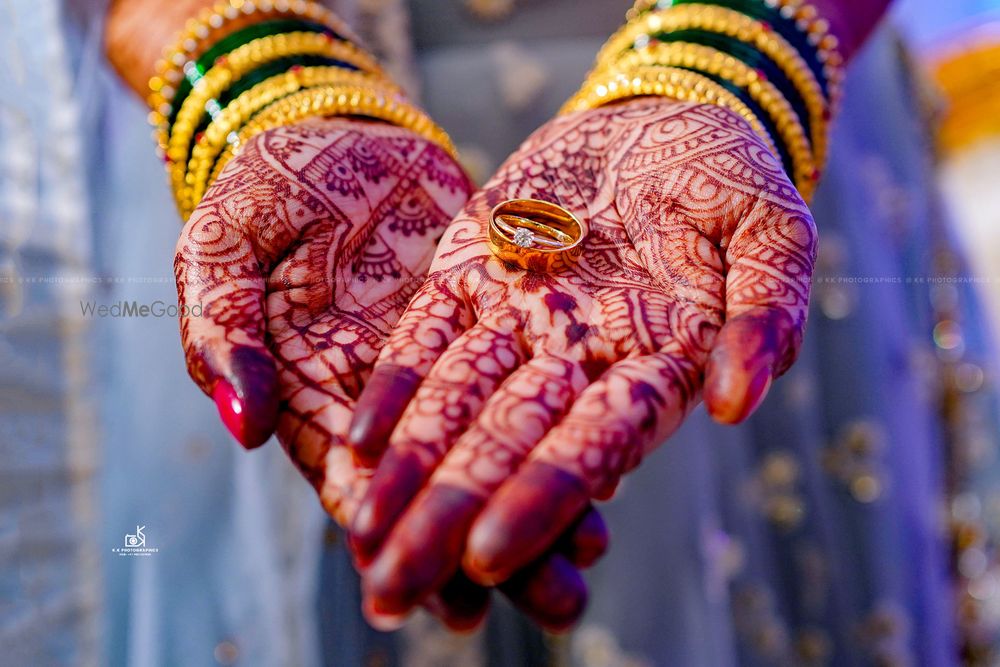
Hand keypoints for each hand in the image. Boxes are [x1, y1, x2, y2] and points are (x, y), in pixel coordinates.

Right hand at [173, 117, 605, 629]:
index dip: (403, 541)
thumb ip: (223, 332)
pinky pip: (527, 379)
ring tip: (591, 557)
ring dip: (537, 501)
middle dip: (491, 547)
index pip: (360, 484)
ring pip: (493, 443)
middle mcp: (388, 394)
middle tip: (556, 603)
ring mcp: (445, 358)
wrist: (335, 134)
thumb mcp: (222, 247)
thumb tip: (245, 425)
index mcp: (317, 390)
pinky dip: (560, 421)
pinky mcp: (490, 316)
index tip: (448, 599)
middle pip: (441, 483)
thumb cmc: (262, 188)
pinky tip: (609, 466)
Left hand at [347, 98, 816, 615]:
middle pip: (507, 447)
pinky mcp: (472, 276)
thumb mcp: (772, 229)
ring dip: (408, 472)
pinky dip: (396, 389)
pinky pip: (428, 339)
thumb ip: (767, 313)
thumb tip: (736, 404)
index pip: (593, 446)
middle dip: (450, 518)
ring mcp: (519, 321)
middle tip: (393, 591)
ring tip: (360, 537)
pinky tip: (359, 442)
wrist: (662, 120)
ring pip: (456, 407)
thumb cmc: (731, 177)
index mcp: (654, 366)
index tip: (489, 557)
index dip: (542, 499)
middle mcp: (577, 361)